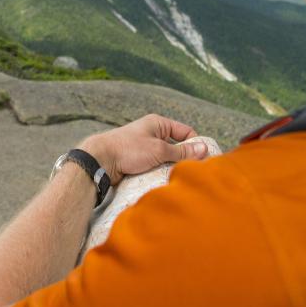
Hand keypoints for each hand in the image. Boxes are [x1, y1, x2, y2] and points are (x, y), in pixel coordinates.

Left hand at [77, 114, 208, 185]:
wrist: (100, 160)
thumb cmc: (128, 150)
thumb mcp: (159, 150)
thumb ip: (182, 151)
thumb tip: (204, 149)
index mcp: (158, 124)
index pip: (186, 132)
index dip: (196, 143)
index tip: (205, 159)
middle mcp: (152, 134)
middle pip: (176, 147)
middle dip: (184, 159)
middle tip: (193, 172)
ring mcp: (145, 148)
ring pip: (166, 159)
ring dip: (171, 168)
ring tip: (179, 178)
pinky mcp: (138, 161)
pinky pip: (155, 167)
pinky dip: (160, 173)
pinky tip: (165, 181)